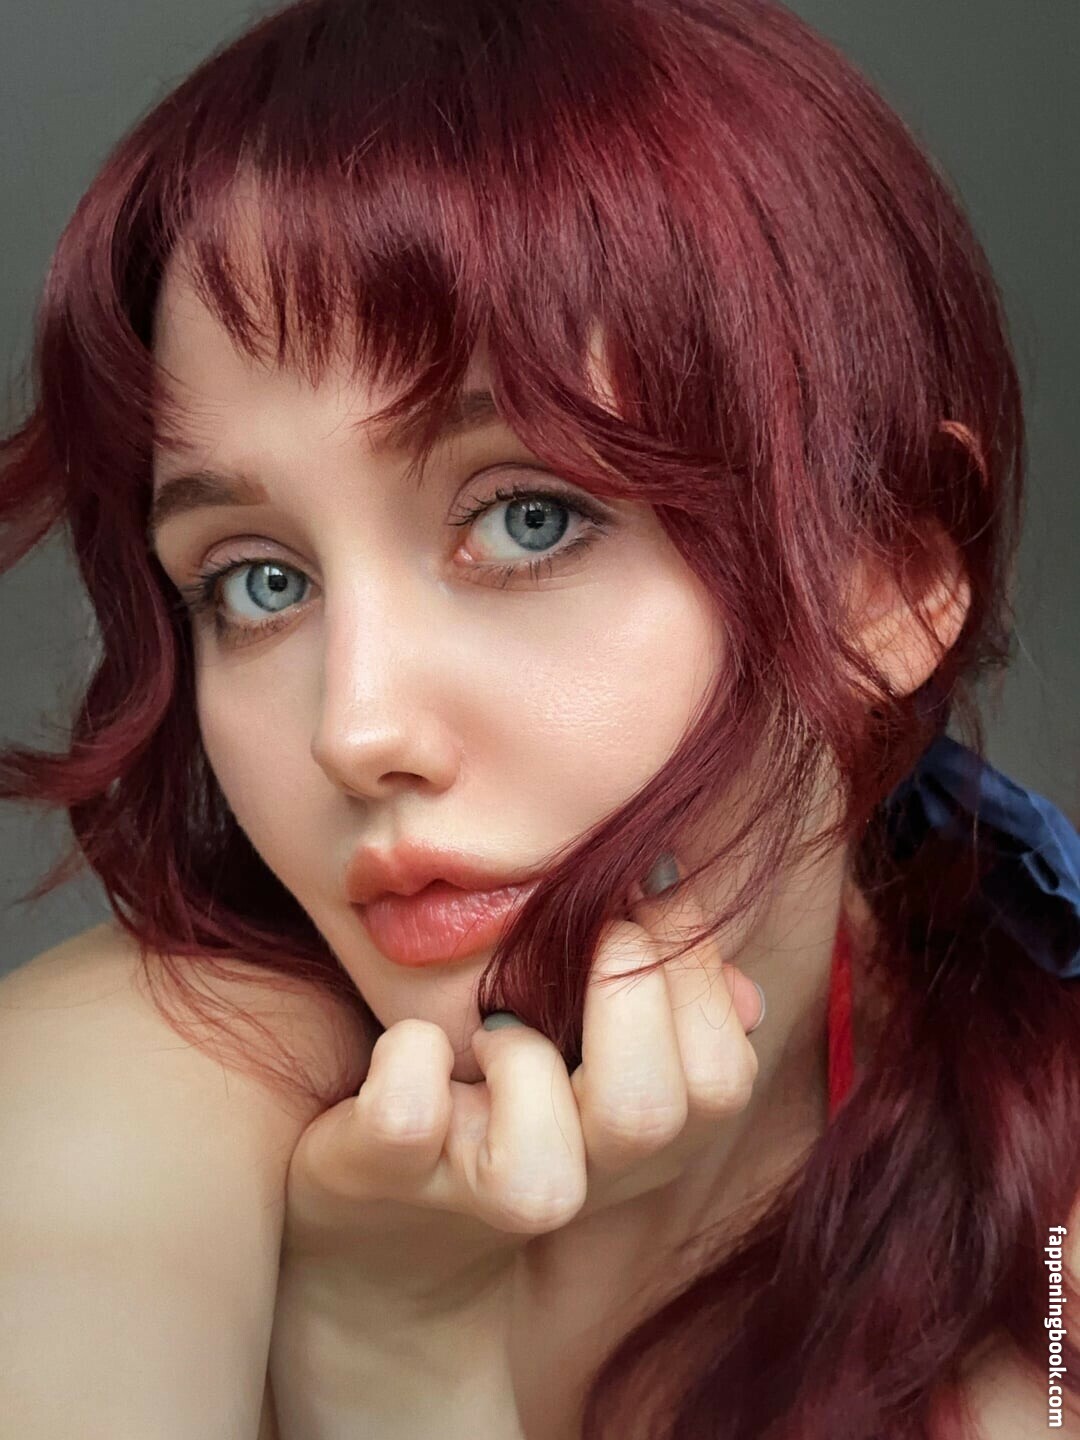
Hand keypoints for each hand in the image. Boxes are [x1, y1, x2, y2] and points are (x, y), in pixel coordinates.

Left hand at [277, 851, 764, 1330]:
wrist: (376, 1211)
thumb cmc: (497, 1090)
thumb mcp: (594, 1047)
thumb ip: (670, 1006)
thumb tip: (743, 991)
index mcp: (634, 1139)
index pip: (722, 1077)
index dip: (697, 971)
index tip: (647, 896)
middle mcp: (568, 1180)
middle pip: (650, 1113)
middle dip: (626, 986)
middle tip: (589, 933)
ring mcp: (467, 1190)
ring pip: (542, 1171)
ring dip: (524, 1060)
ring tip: (495, 1024)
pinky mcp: (376, 1171)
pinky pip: (406, 1118)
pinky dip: (411, 1056)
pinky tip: (414, 1040)